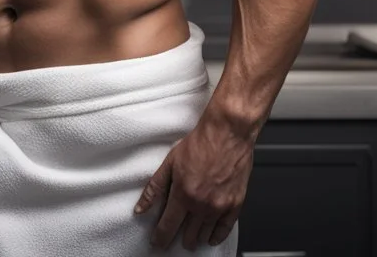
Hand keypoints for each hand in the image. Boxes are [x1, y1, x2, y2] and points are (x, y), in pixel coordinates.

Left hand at [133, 118, 253, 250]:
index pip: (168, 225)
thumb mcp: (170, 161)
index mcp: (183, 193)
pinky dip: (216, 236)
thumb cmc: (201, 143)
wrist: (228, 133)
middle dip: (178, 238)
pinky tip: (210, 238)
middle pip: (187, 234)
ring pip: (204, 234)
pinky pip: (224, 229)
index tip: (157, 242)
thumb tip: (141, 207)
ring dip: (195, 238)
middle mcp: (202, 204)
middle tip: (173, 238)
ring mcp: (220, 206)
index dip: (160, 237)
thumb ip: (155, 188)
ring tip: (189, 238)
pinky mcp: (235, 204)